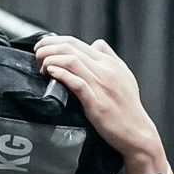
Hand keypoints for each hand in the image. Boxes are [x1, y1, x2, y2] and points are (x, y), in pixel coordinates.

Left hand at [33, 35, 164, 170]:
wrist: (137, 132)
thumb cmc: (128, 106)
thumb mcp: (124, 75)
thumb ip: (110, 57)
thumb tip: (95, 44)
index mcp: (109, 63)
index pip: (76, 42)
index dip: (54, 41)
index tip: (42, 47)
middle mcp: (106, 70)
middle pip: (70, 48)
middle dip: (48, 48)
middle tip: (37, 55)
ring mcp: (101, 86)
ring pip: (72, 61)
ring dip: (51, 60)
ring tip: (41, 66)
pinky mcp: (97, 103)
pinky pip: (77, 83)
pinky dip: (61, 75)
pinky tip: (51, 73)